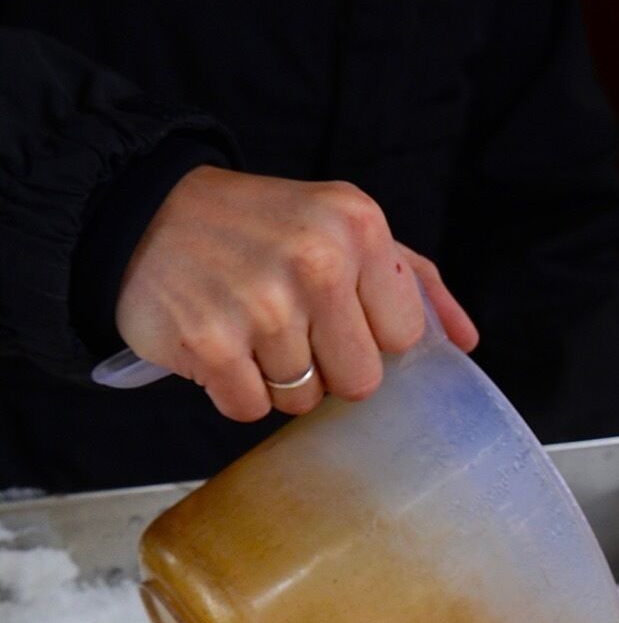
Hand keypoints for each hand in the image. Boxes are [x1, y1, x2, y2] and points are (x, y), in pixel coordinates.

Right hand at [114, 165, 478, 420]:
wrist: (147, 213)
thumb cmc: (259, 229)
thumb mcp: (342, 226)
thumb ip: (411, 280)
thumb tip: (466, 341)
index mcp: (358, 226)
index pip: (405, 338)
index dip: (369, 338)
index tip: (335, 313)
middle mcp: (317, 260)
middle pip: (360, 382)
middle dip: (327, 368)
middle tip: (289, 327)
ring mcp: (262, 304)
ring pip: (303, 401)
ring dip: (275, 378)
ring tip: (248, 327)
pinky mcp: (210, 343)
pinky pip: (249, 409)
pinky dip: (233, 389)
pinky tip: (218, 345)